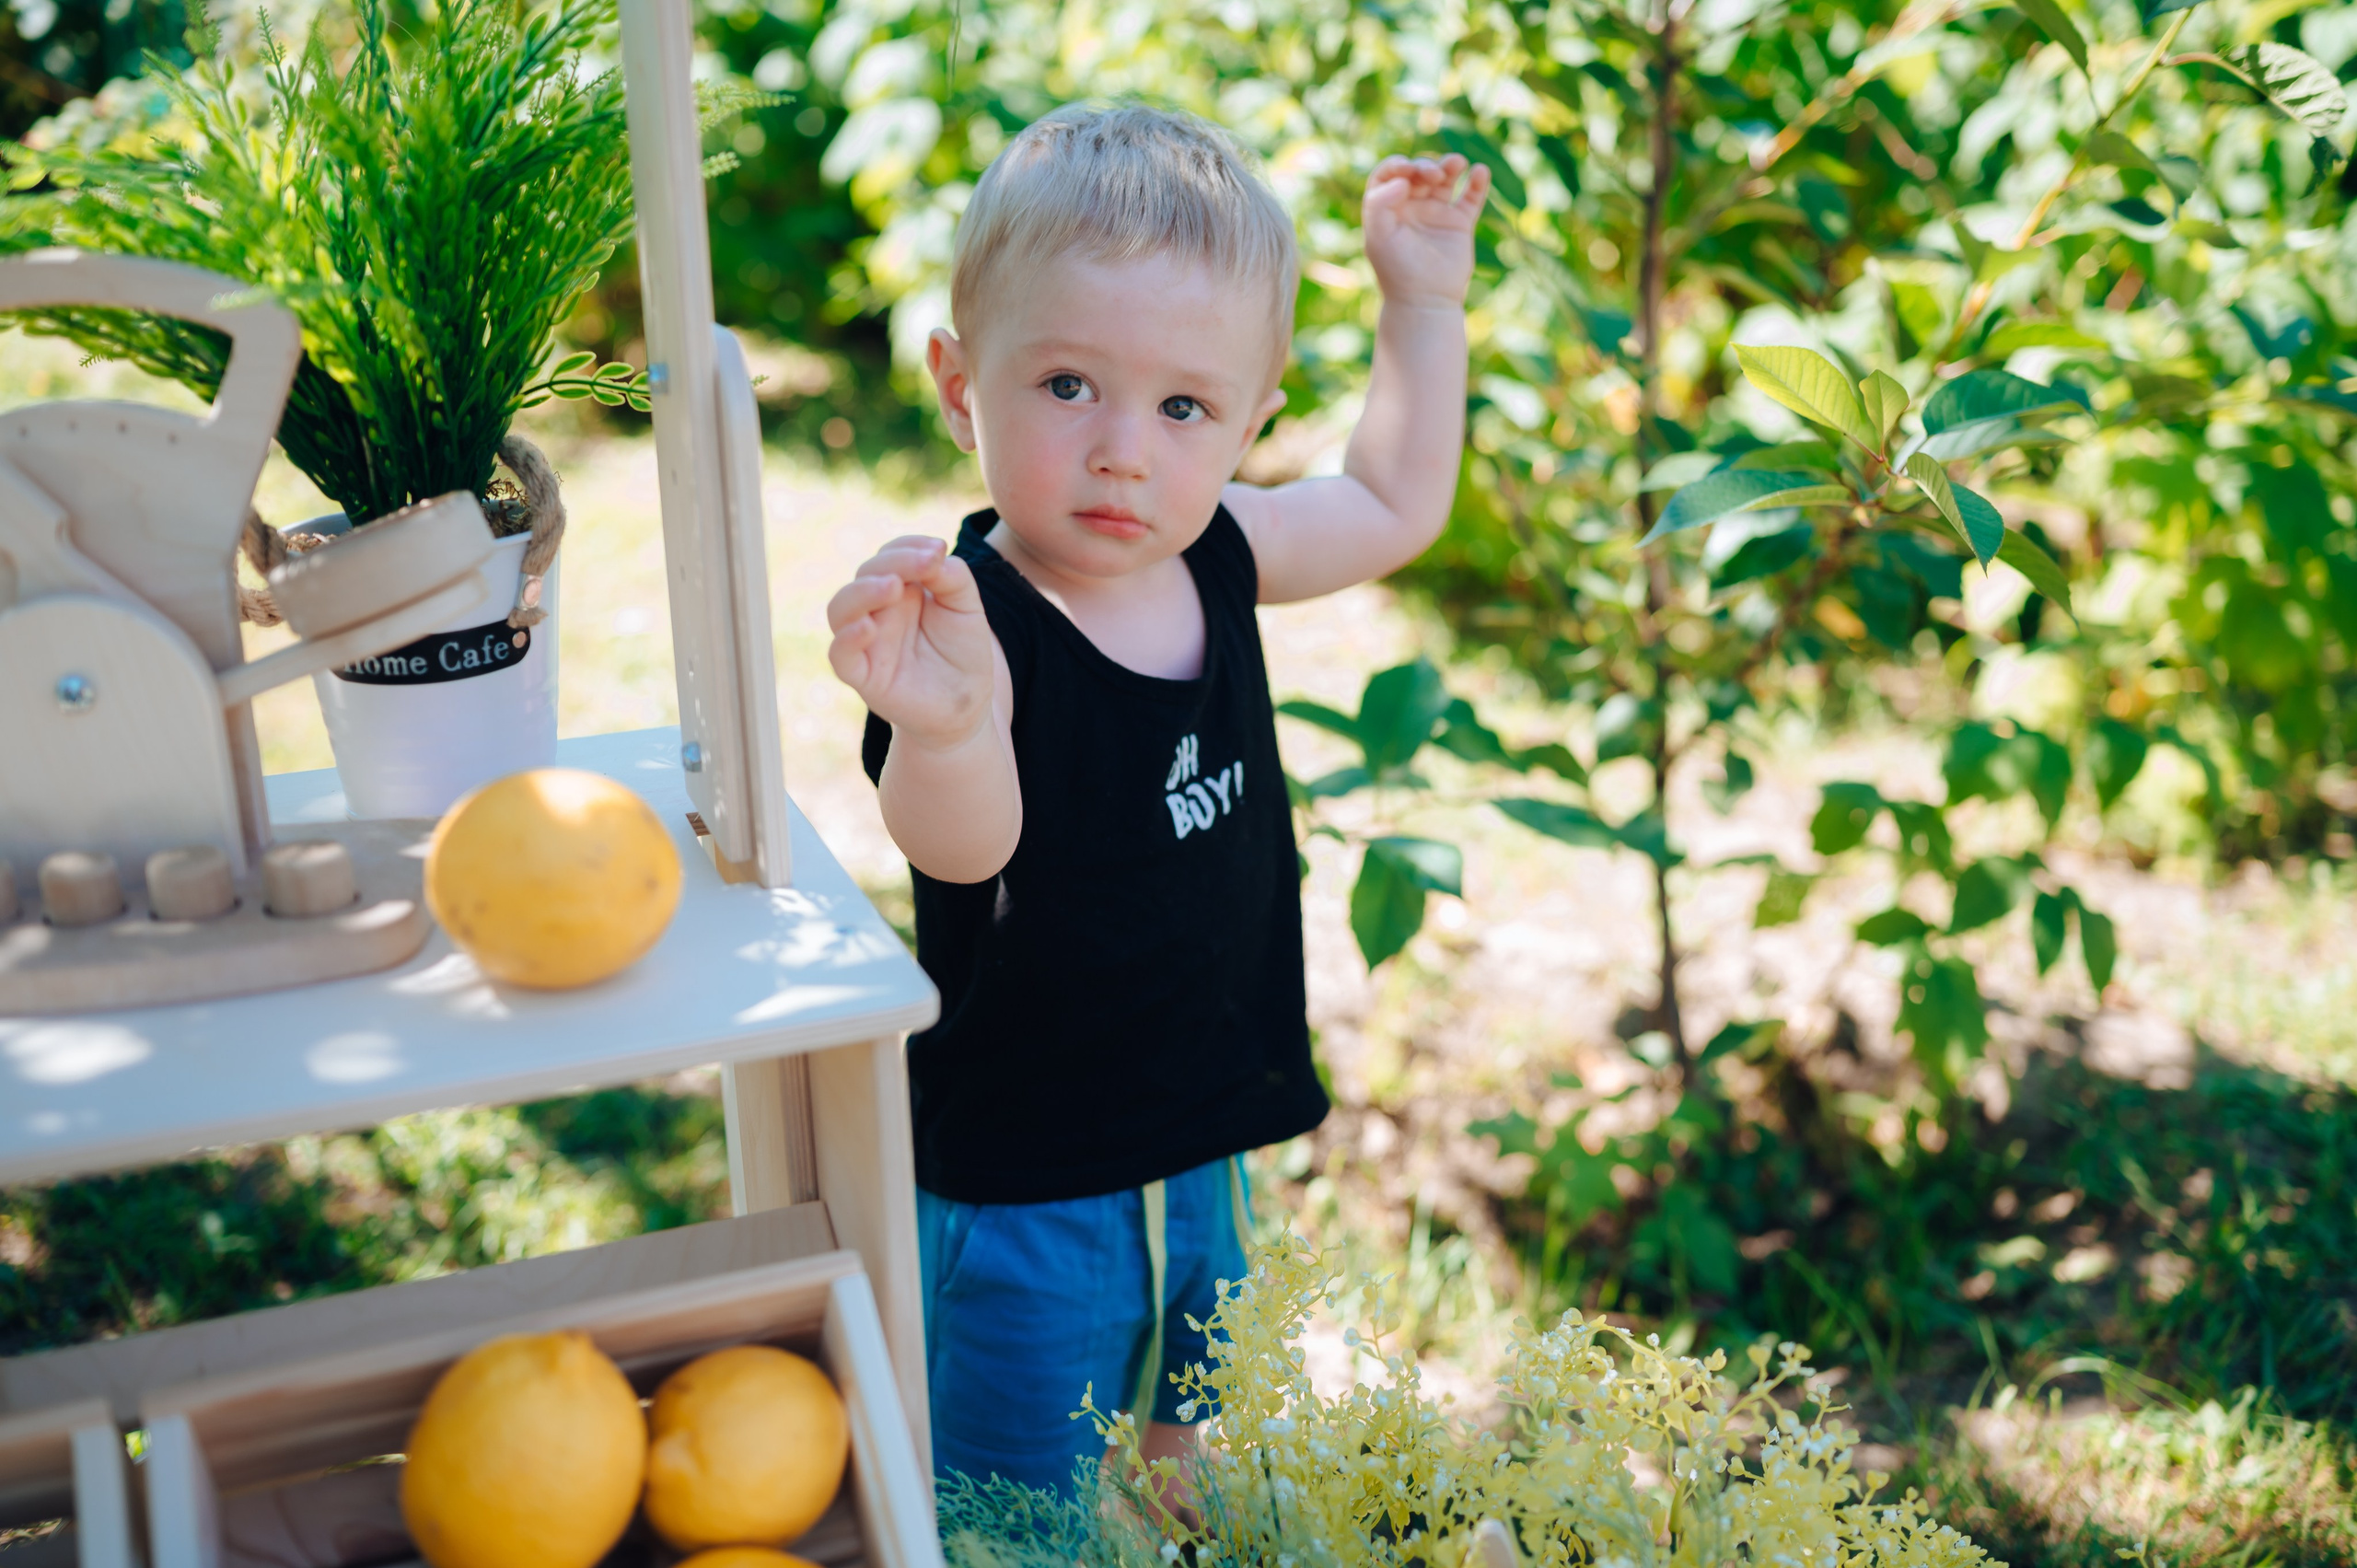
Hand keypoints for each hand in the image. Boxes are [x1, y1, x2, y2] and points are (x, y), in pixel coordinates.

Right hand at [827, 536, 995, 750]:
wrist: (965, 706)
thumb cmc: (962, 653)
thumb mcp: (967, 607)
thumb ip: (952, 577)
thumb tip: (935, 553)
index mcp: (901, 588)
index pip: (890, 555)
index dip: (907, 547)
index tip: (937, 550)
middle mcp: (877, 610)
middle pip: (865, 575)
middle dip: (893, 563)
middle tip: (925, 565)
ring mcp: (866, 641)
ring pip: (841, 609)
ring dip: (862, 592)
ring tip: (892, 586)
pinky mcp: (862, 675)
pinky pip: (839, 655)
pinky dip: (846, 639)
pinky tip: (867, 628)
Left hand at [1362, 153, 1489, 309]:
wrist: (1425, 301)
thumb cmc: (1397, 270)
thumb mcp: (1379, 237)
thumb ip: (1379, 204)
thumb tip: (1402, 179)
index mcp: (1388, 208)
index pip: (1389, 174)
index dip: (1397, 165)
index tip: (1407, 169)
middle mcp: (1411, 207)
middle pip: (1418, 172)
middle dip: (1425, 166)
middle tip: (1433, 175)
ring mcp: (1436, 214)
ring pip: (1445, 179)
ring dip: (1450, 165)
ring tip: (1457, 163)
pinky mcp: (1459, 224)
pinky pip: (1470, 198)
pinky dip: (1476, 183)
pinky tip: (1479, 171)